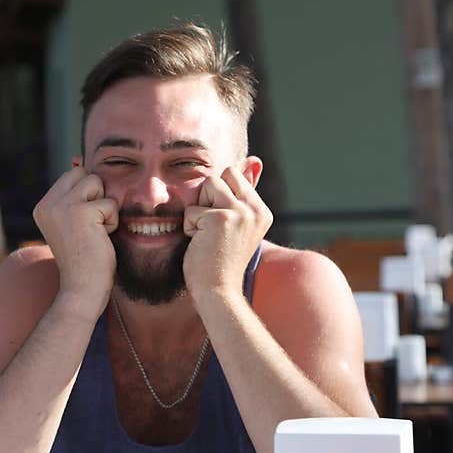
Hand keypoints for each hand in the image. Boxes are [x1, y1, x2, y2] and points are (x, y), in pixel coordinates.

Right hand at [32, 167, 118, 316]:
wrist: (82, 289)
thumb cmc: (84, 259)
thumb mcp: (74, 222)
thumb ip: (74, 194)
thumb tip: (78, 158)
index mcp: (43, 206)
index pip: (73, 176)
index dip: (88, 194)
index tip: (87, 221)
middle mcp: (48, 204)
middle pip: (85, 174)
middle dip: (96, 197)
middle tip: (92, 227)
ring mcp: (62, 207)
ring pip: (98, 183)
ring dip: (105, 208)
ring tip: (96, 232)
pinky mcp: (80, 212)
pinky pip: (110, 202)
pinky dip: (112, 221)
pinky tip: (101, 239)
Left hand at [182, 166, 272, 300]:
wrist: (217, 293)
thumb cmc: (219, 262)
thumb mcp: (235, 225)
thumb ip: (242, 194)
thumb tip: (253, 158)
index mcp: (262, 211)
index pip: (234, 175)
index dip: (217, 197)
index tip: (219, 226)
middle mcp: (256, 209)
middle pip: (223, 174)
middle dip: (208, 198)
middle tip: (211, 228)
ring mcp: (241, 213)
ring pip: (207, 184)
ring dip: (199, 210)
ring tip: (206, 235)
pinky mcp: (221, 218)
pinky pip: (192, 209)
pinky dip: (190, 227)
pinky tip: (201, 245)